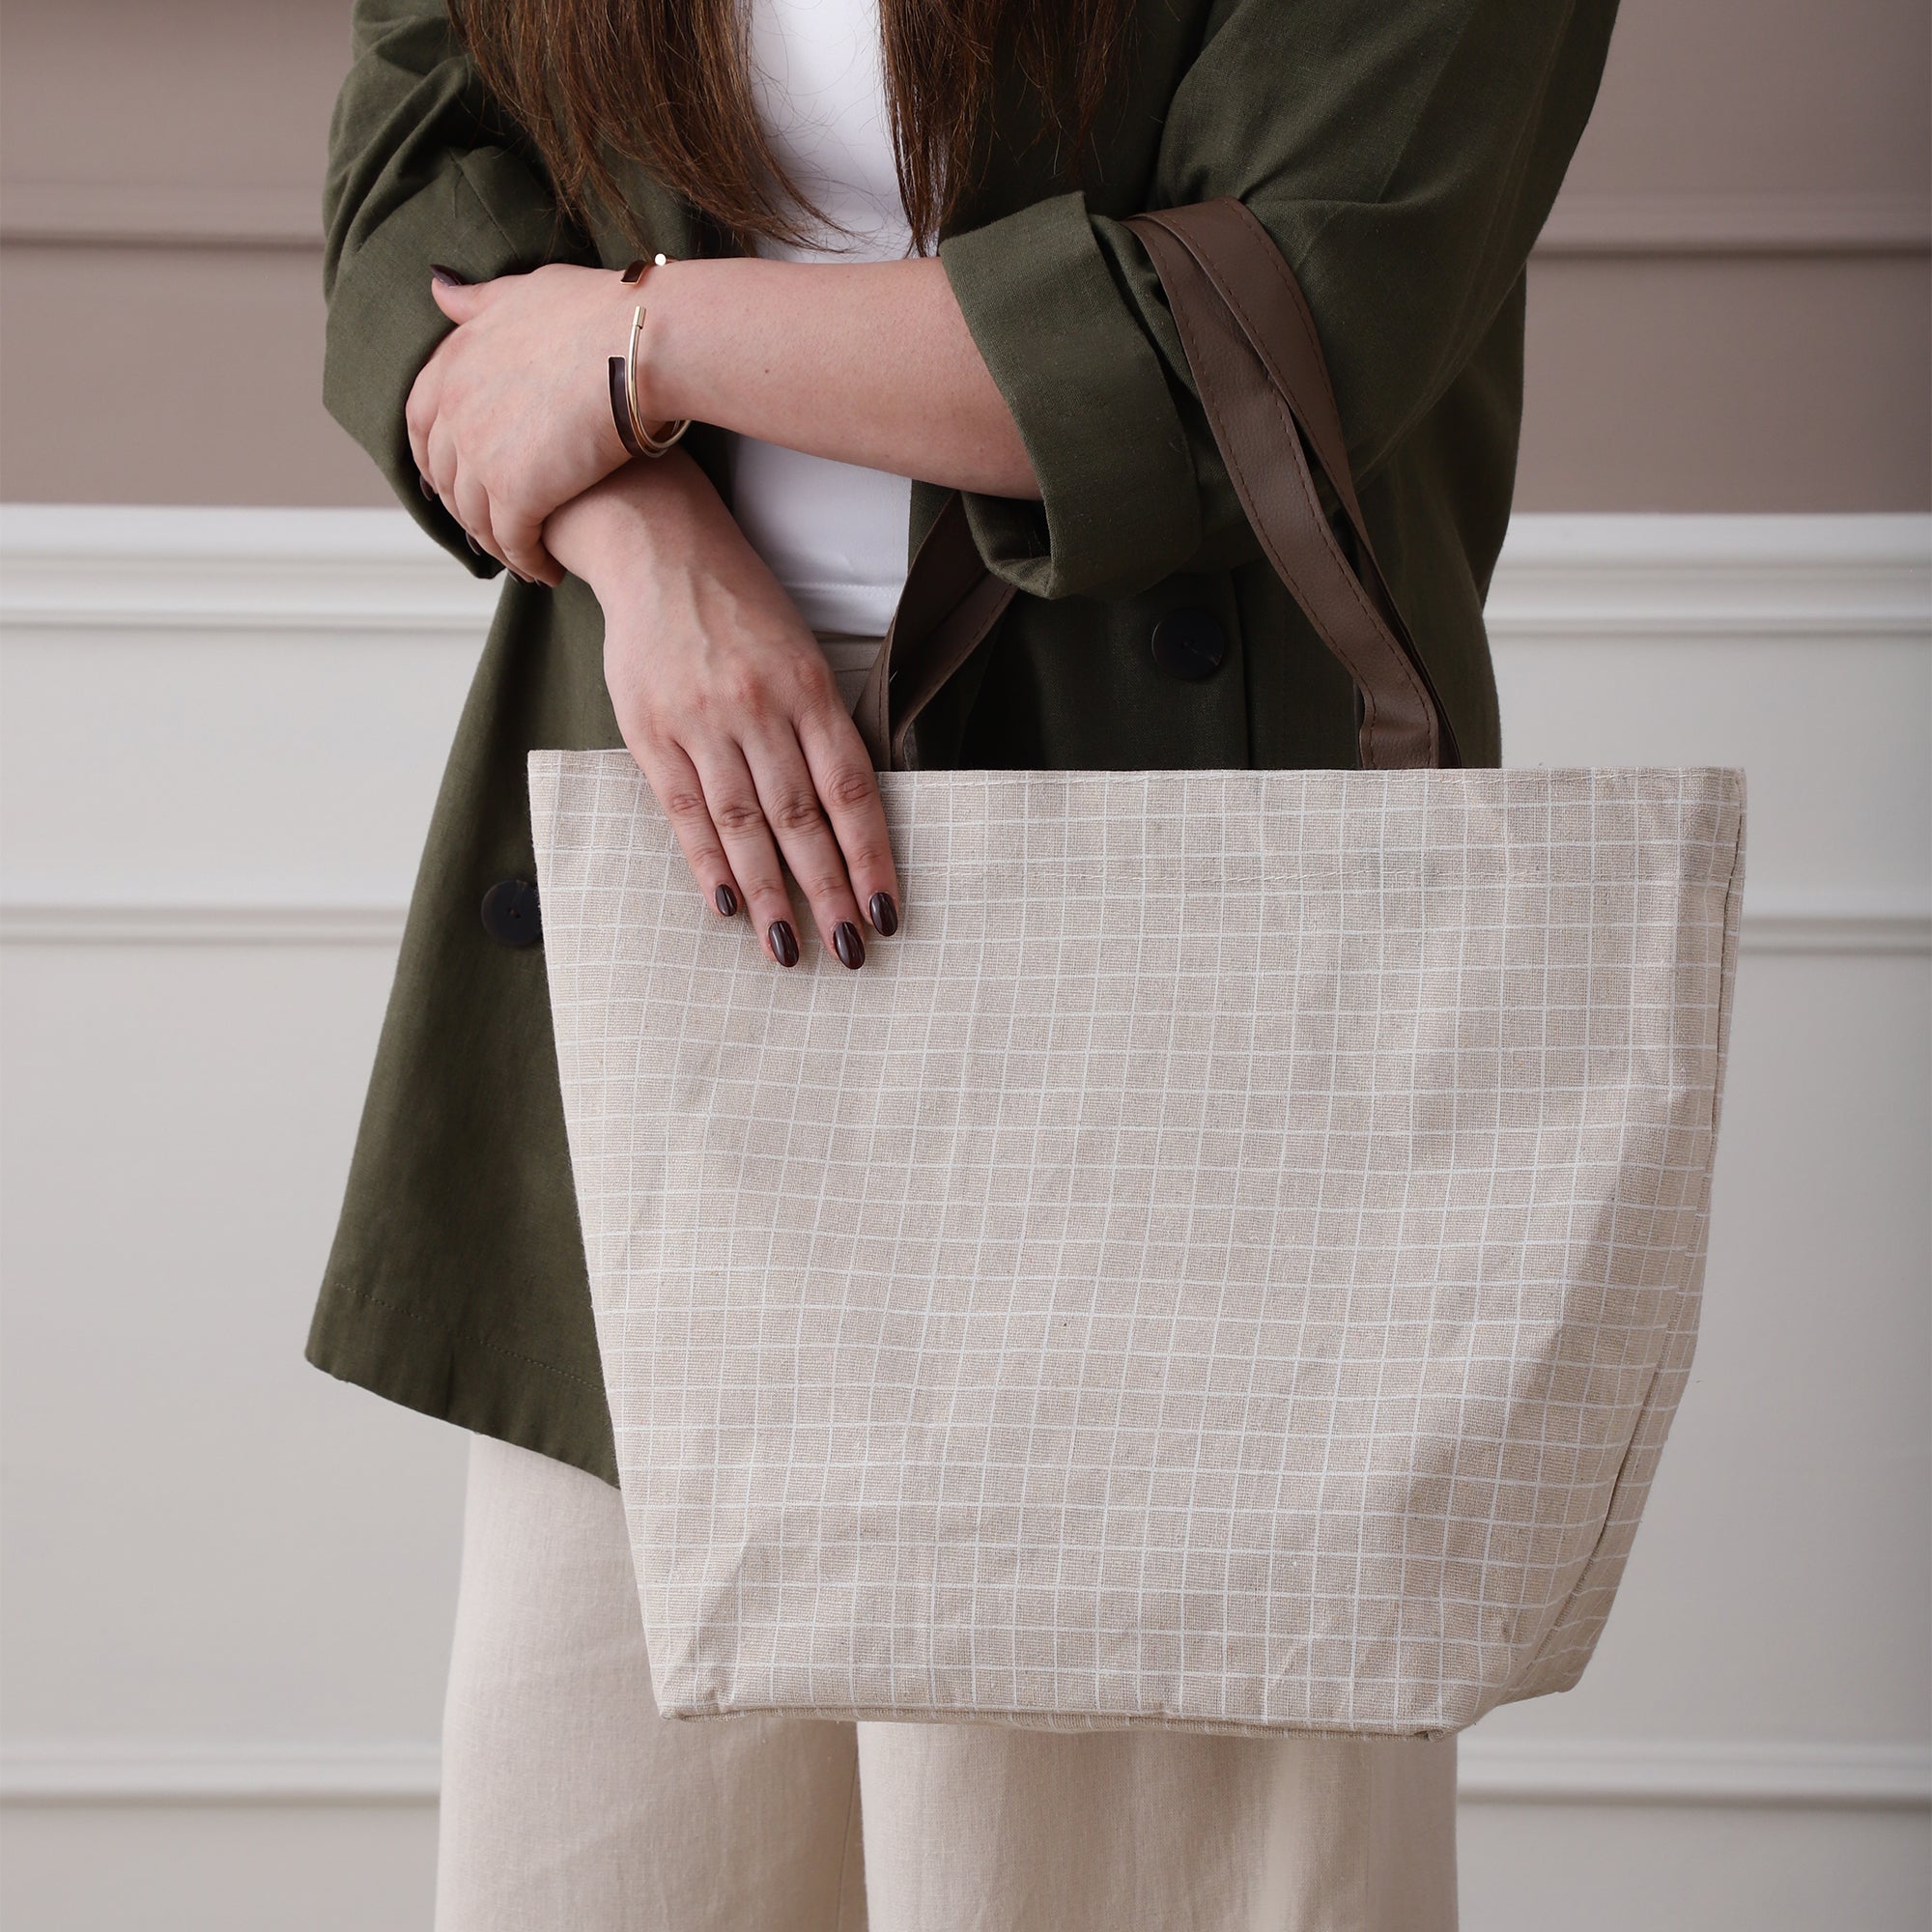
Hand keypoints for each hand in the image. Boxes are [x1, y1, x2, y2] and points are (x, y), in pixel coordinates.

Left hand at [407, 264, 636, 583]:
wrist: (640, 343)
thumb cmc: (597, 311)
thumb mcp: (524, 291)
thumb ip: (480, 301)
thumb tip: (438, 288)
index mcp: (454, 362)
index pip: (420, 420)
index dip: (432, 455)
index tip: (449, 477)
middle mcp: (455, 410)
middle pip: (445, 476)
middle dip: (462, 507)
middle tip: (491, 528)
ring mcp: (481, 454)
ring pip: (475, 516)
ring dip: (496, 543)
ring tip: (524, 555)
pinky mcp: (517, 492)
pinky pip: (513, 541)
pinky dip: (527, 561)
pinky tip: (547, 571)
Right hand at [545, 456, 900, 969]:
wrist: (657, 547)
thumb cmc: (742, 606)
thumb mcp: (800, 652)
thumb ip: (820, 728)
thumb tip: (847, 815)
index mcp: (810, 688)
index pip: (851, 790)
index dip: (871, 856)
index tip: (887, 912)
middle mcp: (760, 708)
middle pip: (803, 819)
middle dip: (830, 891)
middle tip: (850, 952)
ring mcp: (702, 721)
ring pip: (745, 824)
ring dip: (770, 894)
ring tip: (790, 948)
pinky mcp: (651, 731)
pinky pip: (685, 810)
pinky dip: (708, 862)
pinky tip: (728, 906)